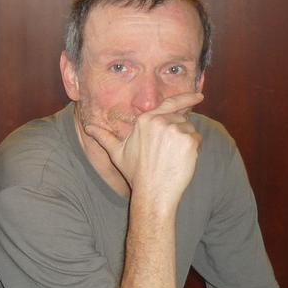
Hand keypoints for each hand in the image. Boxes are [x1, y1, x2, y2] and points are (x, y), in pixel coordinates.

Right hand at [83, 92, 202, 207]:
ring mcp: (176, 130)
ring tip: (172, 158)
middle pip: (181, 119)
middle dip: (179, 133)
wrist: (152, 191)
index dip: (187, 98)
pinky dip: (194, 150)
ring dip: (186, 142)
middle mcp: (161, 121)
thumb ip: (104, 136)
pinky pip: (197, 140)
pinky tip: (181, 161)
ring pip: (190, 130)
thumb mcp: (117, 152)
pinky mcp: (189, 140)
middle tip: (169, 153)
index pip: (170, 103)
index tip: (199, 96)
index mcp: (145, 120)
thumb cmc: (135, 173)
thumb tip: (88, 127)